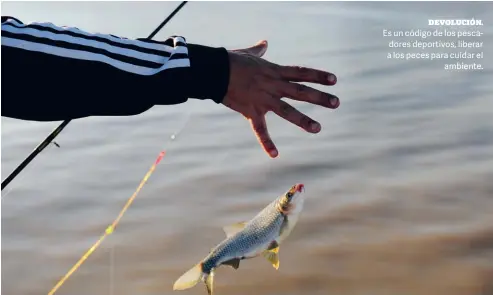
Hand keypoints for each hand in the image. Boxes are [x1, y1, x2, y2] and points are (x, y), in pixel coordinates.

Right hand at [222, 40, 339, 157]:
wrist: (215, 70)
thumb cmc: (230, 60)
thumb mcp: (248, 54)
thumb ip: (259, 50)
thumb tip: (264, 43)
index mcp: (274, 71)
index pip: (301, 73)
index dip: (319, 76)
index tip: (334, 80)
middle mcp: (273, 85)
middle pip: (301, 91)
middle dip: (320, 97)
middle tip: (336, 103)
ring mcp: (263, 99)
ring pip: (287, 110)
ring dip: (303, 120)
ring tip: (318, 128)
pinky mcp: (251, 111)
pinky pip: (260, 129)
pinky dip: (267, 143)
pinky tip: (275, 155)